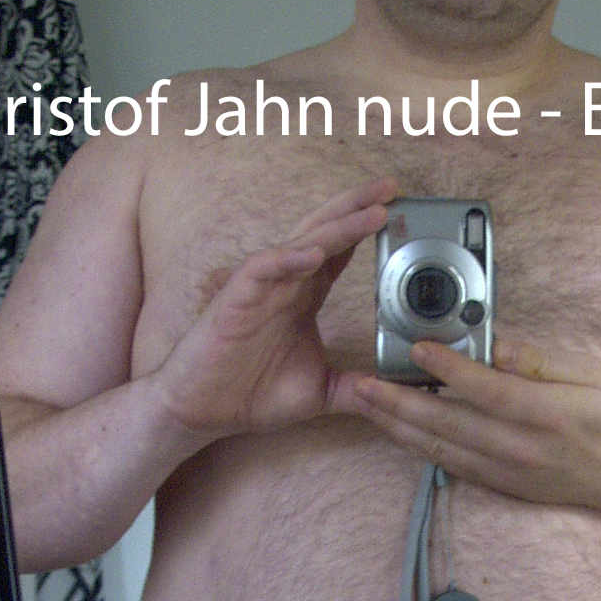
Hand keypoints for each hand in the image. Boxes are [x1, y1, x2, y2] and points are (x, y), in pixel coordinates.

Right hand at [154, 177, 396, 439]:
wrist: (202, 413)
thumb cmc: (250, 394)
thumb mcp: (319, 392)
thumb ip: (355, 388)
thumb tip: (390, 394)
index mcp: (305, 297)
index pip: (340, 252)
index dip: (366, 229)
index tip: (399, 209)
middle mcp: (286, 284)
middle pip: (325, 233)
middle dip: (357, 208)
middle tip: (391, 187)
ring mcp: (261, 289)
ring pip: (301, 244)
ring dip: (337, 227)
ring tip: (371, 213)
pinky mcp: (235, 301)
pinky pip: (261, 269)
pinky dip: (286, 258)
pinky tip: (314, 254)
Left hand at [335, 333, 600, 510]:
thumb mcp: (590, 372)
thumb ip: (538, 359)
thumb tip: (494, 345)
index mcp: (546, 413)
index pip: (487, 389)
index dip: (449, 369)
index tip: (418, 348)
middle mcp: (519, 447)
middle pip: (447, 423)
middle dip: (397, 401)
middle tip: (360, 381)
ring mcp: (505, 470)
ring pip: (438, 447)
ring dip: (395, 424)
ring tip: (363, 401)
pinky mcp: (497, 483)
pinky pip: (446, 463)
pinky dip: (414, 444)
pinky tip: (393, 426)